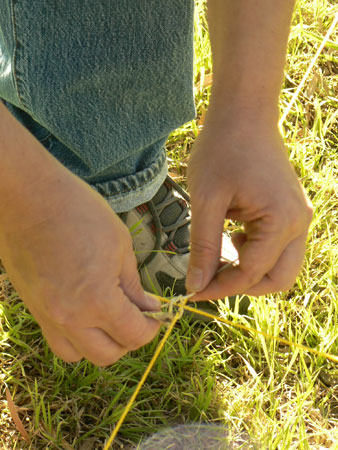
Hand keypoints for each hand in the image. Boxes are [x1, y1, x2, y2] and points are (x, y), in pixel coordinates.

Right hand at [0, 174, 159, 365]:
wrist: (29, 197)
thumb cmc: (78, 212)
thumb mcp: (119, 246)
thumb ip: (134, 285)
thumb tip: (148, 308)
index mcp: (97, 300)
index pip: (133, 335)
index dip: (152, 328)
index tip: (157, 316)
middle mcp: (69, 318)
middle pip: (107, 355)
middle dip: (129, 340)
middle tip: (138, 317)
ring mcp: (46, 315)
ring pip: (78, 354)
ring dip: (100, 344)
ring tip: (110, 319)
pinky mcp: (33, 307)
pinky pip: (57, 338)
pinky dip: (76, 336)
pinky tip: (86, 312)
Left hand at [186, 115, 312, 298]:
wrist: (243, 113)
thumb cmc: (222, 149)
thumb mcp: (206, 200)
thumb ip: (202, 246)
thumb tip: (195, 285)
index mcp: (281, 221)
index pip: (251, 273)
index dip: (219, 287)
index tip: (192, 292)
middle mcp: (299, 223)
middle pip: (277, 279)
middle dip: (242, 286)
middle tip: (208, 279)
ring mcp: (298, 217)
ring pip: (279, 266)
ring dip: (248, 270)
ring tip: (217, 255)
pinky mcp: (290, 211)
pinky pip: (277, 247)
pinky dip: (254, 253)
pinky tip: (230, 237)